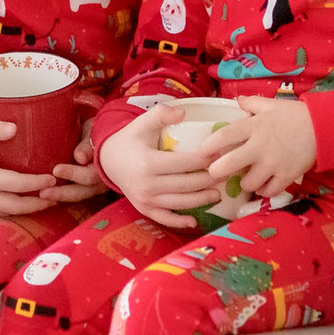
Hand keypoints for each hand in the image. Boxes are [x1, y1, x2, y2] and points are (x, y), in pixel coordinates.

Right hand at [0, 120, 70, 214]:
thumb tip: (16, 129)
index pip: (18, 185)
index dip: (38, 183)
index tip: (53, 177)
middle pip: (16, 206)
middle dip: (38, 203)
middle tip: (56, 196)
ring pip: (6, 213)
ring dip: (26, 209)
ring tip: (44, 202)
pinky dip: (11, 210)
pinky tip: (21, 203)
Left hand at [47, 130, 104, 197]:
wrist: (102, 136)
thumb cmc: (96, 130)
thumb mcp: (93, 132)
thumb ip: (87, 145)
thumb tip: (80, 158)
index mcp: (107, 165)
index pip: (91, 175)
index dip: (73, 174)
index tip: (56, 170)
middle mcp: (103, 180)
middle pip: (84, 191)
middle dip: (63, 193)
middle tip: (43, 193)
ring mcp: (96, 187)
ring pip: (78, 196)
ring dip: (60, 197)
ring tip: (42, 195)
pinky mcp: (87, 189)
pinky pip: (75, 195)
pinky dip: (62, 196)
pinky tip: (47, 196)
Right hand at [96, 103, 222, 230]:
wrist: (109, 160)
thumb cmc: (130, 139)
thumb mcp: (142, 123)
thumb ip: (161, 114)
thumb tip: (183, 112)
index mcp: (148, 162)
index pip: (184, 163)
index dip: (205, 160)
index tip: (219, 156)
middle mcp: (147, 184)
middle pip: (186, 185)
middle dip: (208, 180)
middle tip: (225, 174)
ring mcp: (145, 199)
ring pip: (180, 203)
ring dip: (201, 200)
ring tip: (218, 194)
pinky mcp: (143, 209)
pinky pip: (164, 218)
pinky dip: (179, 222)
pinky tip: (194, 221)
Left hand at [207, 96, 317, 202]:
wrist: (324, 128)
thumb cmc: (295, 114)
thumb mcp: (272, 105)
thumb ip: (252, 104)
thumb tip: (238, 101)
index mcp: (254, 126)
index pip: (224, 136)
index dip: (209, 146)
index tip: (201, 152)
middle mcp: (260, 146)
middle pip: (230, 164)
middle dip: (217, 171)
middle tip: (215, 172)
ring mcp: (273, 164)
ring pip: (248, 183)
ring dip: (244, 182)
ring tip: (247, 178)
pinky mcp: (286, 176)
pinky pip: (267, 191)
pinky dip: (263, 190)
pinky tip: (263, 184)